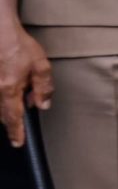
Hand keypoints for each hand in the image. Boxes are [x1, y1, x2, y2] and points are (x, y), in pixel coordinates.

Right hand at [0, 19, 52, 148]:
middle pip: (3, 113)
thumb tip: (42, 105)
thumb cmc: (18, 45)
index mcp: (10, 89)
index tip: (18, 143)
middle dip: (12, 120)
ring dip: (7, 107)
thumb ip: (43, 87)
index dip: (16, 132)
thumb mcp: (40, 65)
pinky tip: (11, 86)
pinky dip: (3, 96)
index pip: (13, 118)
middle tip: (21, 121)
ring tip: (18, 98)